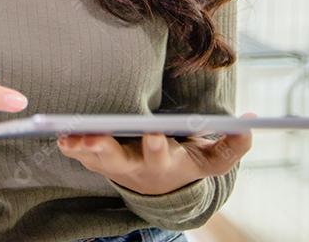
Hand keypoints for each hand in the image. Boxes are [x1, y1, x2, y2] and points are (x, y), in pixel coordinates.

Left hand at [57, 113, 254, 195]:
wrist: (160, 185)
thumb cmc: (187, 162)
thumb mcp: (213, 159)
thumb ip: (232, 144)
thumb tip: (250, 122)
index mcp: (164, 163)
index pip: (161, 154)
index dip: (158, 145)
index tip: (155, 132)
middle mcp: (135, 166)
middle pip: (117, 160)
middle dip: (104, 148)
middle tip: (91, 137)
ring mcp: (113, 165)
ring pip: (93, 159)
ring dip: (79, 147)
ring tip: (65, 134)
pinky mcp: (97, 160)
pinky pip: (80, 154)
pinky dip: (70, 145)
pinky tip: (58, 133)